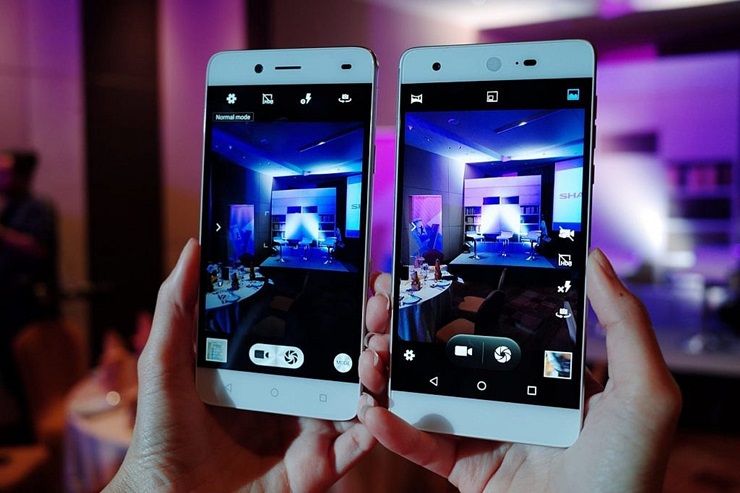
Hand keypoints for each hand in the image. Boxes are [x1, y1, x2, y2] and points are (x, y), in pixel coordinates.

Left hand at [105, 239, 374, 492]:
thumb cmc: (163, 436)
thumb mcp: (166, 362)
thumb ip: (179, 306)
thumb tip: (193, 249)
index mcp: (267, 367)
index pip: (313, 329)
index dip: (340, 304)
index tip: (359, 278)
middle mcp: (294, 394)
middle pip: (345, 358)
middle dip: (370, 330)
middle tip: (378, 308)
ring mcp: (309, 429)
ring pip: (361, 395)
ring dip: (378, 372)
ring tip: (375, 352)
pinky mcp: (319, 464)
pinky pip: (357, 444)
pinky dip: (375, 427)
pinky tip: (372, 407)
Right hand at [358, 249, 681, 492]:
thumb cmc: (631, 471)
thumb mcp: (644, 389)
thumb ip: (623, 323)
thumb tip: (597, 259)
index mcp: (547, 375)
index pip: (495, 324)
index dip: (460, 298)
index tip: (429, 273)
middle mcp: (511, 398)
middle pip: (450, 354)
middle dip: (411, 328)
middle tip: (384, 305)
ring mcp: (484, 433)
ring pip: (426, 394)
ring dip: (391, 372)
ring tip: (373, 352)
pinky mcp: (465, 469)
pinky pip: (423, 446)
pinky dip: (395, 431)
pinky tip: (375, 411)